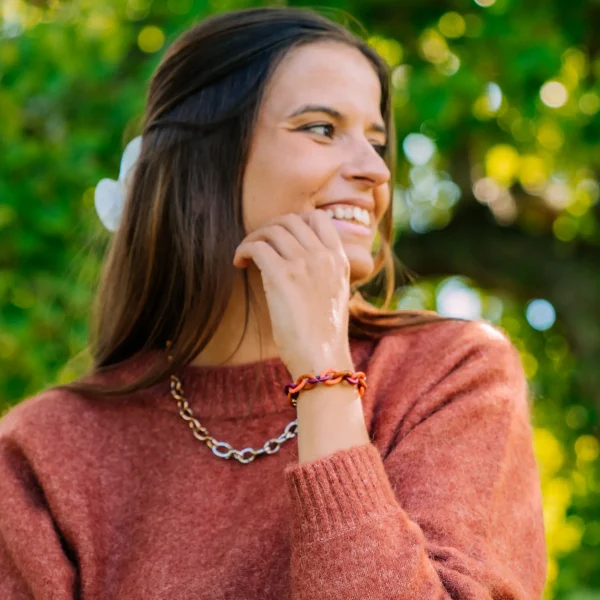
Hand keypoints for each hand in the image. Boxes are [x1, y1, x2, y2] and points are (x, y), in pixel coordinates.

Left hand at [232, 209, 352, 376]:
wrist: (322, 357)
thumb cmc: (324, 334)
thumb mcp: (334, 294)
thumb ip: (322, 271)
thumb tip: (297, 259)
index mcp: (339, 259)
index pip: (318, 217)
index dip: (295, 221)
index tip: (280, 237)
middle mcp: (323, 256)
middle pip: (289, 220)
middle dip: (269, 229)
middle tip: (258, 247)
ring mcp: (304, 263)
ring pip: (271, 230)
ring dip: (253, 239)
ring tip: (245, 256)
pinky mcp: (282, 276)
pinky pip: (256, 247)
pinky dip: (243, 250)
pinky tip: (239, 264)